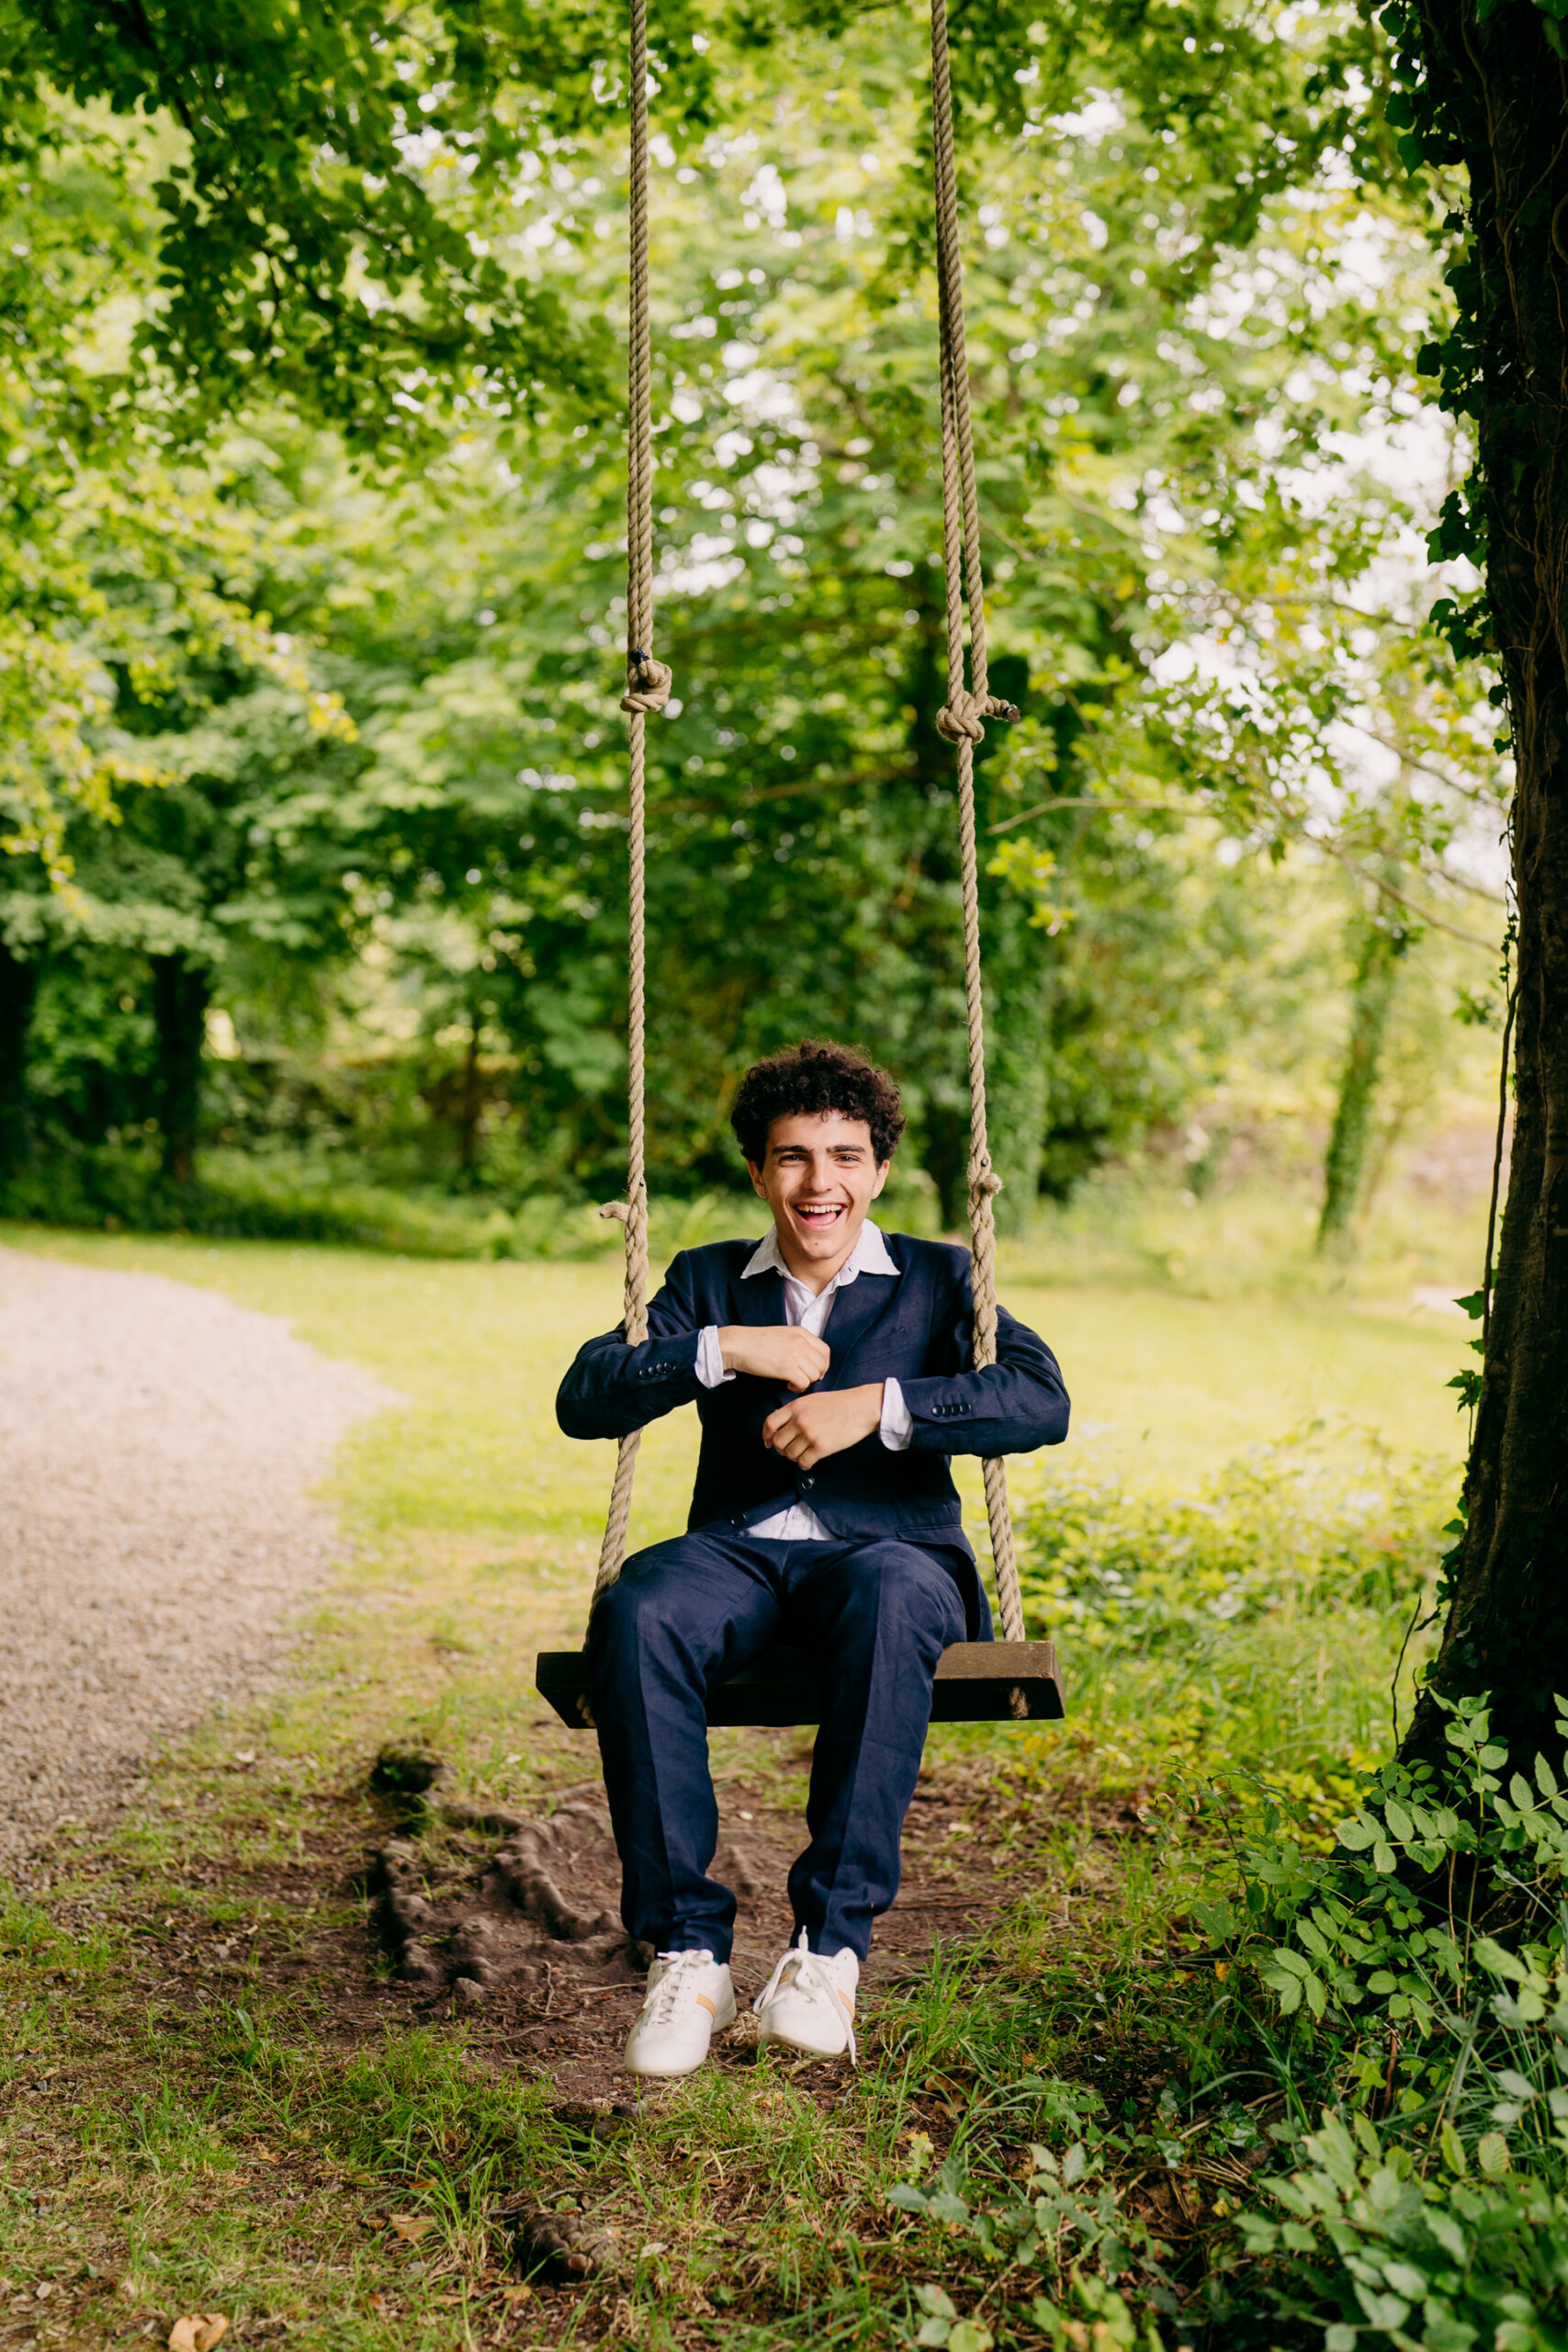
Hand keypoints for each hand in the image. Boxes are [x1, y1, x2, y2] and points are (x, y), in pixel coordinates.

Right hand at [717, 1325, 830, 1391]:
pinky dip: (798, 1387)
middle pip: (821, 1365)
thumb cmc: (757, 1342)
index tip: (815, 1372)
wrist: (739, 1344)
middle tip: (802, 1378)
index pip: (825, 1351)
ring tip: (792, 1381)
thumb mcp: (783, 1335)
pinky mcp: (786, 1367)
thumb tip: (810, 1360)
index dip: (823, 1364)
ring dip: (805, 1382)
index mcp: (802, 1333)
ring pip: (814, 1375)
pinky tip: (788, 1384)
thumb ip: (798, 1343)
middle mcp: (801, 1342)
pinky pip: (804, 1383)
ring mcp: (795, 1354)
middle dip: (815, 1375)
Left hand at [763, 1383, 883, 1468]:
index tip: (768, 1442)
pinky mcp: (821, 1447)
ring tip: (804, 1453)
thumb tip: (781, 1426)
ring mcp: (809, 1434)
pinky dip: (805, 1464)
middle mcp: (799, 1420)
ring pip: (790, 1454)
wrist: (861, 1407)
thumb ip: (796, 1411)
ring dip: (794, 1457)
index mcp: (796, 1407)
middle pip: (778, 1442)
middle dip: (782, 1449)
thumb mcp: (812, 1400)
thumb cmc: (840, 1403)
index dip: (766, 1435)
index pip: (770, 1423)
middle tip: (789, 1450)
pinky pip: (803, 1462)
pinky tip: (810, 1460)